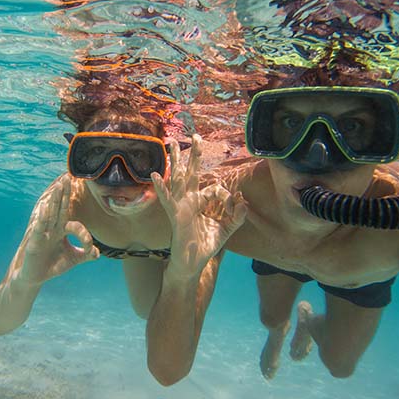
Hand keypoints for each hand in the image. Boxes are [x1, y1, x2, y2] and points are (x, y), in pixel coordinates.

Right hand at [19, 174, 99, 284]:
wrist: (34, 278)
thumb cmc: (52, 266)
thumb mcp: (72, 259)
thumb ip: (85, 254)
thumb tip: (97, 253)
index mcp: (61, 230)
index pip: (76, 224)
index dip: (84, 235)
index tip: (89, 249)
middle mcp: (52, 228)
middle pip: (60, 207)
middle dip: (65, 193)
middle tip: (68, 177)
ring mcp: (43, 233)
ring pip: (51, 213)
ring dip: (55, 199)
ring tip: (59, 185)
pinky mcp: (35, 241)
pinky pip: (39, 227)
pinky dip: (42, 218)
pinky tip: (46, 206)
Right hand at [152, 135, 246, 280]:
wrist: (193, 263)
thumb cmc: (205, 245)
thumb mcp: (227, 229)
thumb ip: (237, 215)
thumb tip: (244, 200)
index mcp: (200, 201)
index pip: (215, 188)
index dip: (228, 195)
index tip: (236, 204)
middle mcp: (189, 200)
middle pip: (192, 172)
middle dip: (194, 154)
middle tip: (196, 135)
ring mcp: (181, 205)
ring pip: (178, 178)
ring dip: (175, 160)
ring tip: (172, 142)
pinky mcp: (175, 215)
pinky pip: (167, 200)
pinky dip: (160, 188)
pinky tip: (155, 175)